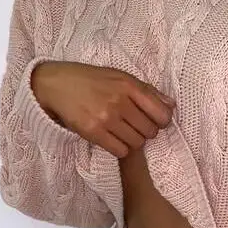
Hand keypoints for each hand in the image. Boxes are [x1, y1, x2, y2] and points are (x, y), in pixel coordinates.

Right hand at [31, 61, 175, 157]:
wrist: (56, 84)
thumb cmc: (90, 79)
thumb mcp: (119, 76)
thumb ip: (146, 91)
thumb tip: (172, 106)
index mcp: (129, 85)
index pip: (162, 114)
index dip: (162, 122)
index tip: (154, 121)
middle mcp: (120, 101)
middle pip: (150, 131)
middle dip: (145, 132)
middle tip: (134, 126)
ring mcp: (106, 117)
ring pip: (136, 143)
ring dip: (132, 141)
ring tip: (121, 132)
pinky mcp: (93, 131)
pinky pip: (120, 151)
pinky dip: (120, 149)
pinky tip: (113, 139)